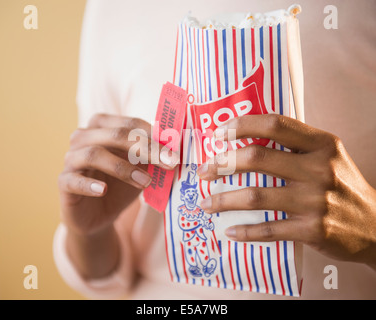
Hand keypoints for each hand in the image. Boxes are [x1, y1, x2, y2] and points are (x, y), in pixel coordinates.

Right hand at [58, 113, 177, 235]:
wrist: (98, 215)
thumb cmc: (121, 185)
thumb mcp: (141, 169)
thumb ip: (154, 157)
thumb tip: (177, 148)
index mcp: (103, 127)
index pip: (130, 123)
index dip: (154, 135)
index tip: (176, 151)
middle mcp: (84, 137)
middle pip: (114, 134)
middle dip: (146, 148)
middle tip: (169, 162)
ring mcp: (71, 159)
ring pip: (93, 153)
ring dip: (123, 167)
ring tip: (146, 182)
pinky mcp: (64, 182)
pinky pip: (73, 179)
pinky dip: (89, 184)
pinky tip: (103, 190)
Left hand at [197, 114, 375, 267]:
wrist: (375, 226)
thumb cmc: (341, 186)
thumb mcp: (328, 156)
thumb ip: (295, 146)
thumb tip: (247, 139)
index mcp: (321, 144)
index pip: (275, 124)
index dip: (242, 125)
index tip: (220, 133)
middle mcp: (318, 169)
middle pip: (258, 158)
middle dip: (222, 163)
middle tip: (204, 171)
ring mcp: (315, 201)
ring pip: (255, 197)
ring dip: (223, 200)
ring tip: (205, 203)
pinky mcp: (312, 230)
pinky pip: (268, 229)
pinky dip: (244, 231)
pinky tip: (229, 230)